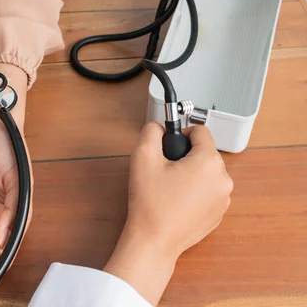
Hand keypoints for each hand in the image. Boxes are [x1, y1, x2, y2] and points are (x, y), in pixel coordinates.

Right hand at [104, 123, 232, 304]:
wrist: (154, 241)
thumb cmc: (150, 202)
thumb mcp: (143, 157)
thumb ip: (151, 132)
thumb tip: (158, 126)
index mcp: (209, 162)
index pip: (200, 131)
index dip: (181, 134)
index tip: (167, 147)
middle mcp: (224, 179)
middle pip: (204, 153)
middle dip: (185, 156)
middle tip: (164, 171)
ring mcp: (224, 199)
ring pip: (207, 172)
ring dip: (191, 174)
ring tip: (169, 188)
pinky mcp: (219, 214)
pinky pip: (208, 191)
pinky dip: (195, 191)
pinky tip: (176, 202)